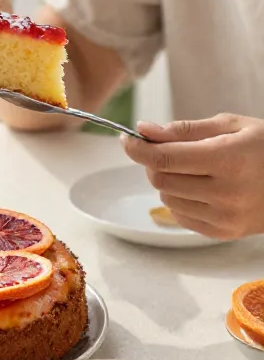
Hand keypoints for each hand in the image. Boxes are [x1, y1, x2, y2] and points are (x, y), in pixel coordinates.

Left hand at [122, 114, 263, 238]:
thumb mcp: (231, 126)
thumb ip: (185, 130)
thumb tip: (145, 131)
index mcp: (229, 160)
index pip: (165, 158)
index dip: (137, 148)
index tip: (127, 138)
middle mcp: (227, 193)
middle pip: (161, 180)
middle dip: (154, 162)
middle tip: (166, 149)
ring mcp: (226, 217)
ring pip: (166, 199)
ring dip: (167, 181)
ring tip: (192, 168)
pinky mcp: (224, 233)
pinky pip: (181, 216)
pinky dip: (180, 199)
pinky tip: (201, 187)